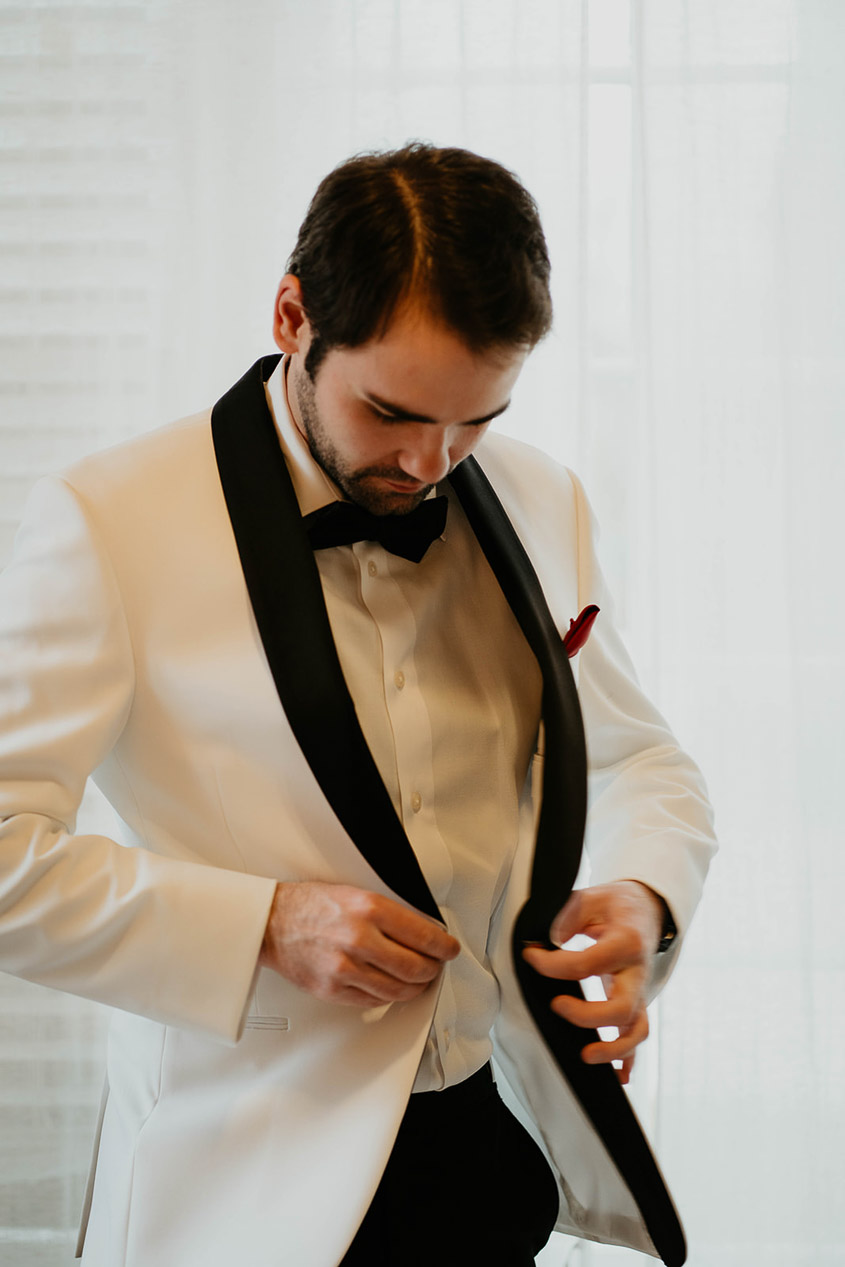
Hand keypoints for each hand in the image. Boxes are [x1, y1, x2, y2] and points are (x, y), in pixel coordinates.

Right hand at [259, 881, 459, 1007]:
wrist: (272, 922)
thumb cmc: (311, 905)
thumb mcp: (355, 892)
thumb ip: (388, 912)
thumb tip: (422, 930)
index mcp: (368, 908)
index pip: (424, 935)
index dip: (444, 947)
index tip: (450, 949)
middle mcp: (359, 938)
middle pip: (416, 967)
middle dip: (433, 969)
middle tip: (436, 965)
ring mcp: (345, 968)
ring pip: (398, 990)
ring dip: (415, 987)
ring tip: (418, 980)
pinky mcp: (333, 989)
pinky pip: (373, 1000)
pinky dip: (388, 995)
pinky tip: (391, 987)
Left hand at [521, 881, 664, 1084]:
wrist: (645, 908)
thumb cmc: (614, 905)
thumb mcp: (591, 897)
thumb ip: (568, 916)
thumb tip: (546, 941)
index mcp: (626, 941)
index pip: (588, 962)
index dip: (553, 965)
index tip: (530, 957)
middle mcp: (637, 972)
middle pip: (622, 1007)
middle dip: (588, 1016)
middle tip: (556, 1007)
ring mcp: (639, 991)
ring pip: (636, 1030)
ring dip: (613, 1048)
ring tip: (584, 1055)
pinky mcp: (636, 1003)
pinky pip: (637, 1036)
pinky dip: (628, 1059)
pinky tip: (617, 1076)